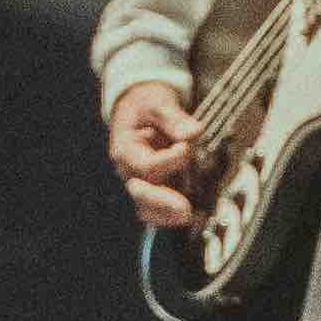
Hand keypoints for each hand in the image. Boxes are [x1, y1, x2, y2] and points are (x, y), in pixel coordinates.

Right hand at [106, 80, 201, 228]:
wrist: (139, 111)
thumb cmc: (146, 107)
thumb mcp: (158, 103)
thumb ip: (175, 118)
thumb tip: (194, 133)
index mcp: (124, 150)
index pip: (146, 166)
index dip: (170, 161)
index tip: (186, 146)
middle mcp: (128, 172)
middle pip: (140, 196)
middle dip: (163, 203)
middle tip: (185, 211)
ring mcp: (139, 184)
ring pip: (148, 210)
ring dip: (170, 215)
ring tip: (194, 217)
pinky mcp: (152, 191)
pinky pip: (159, 212)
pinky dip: (174, 215)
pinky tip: (196, 216)